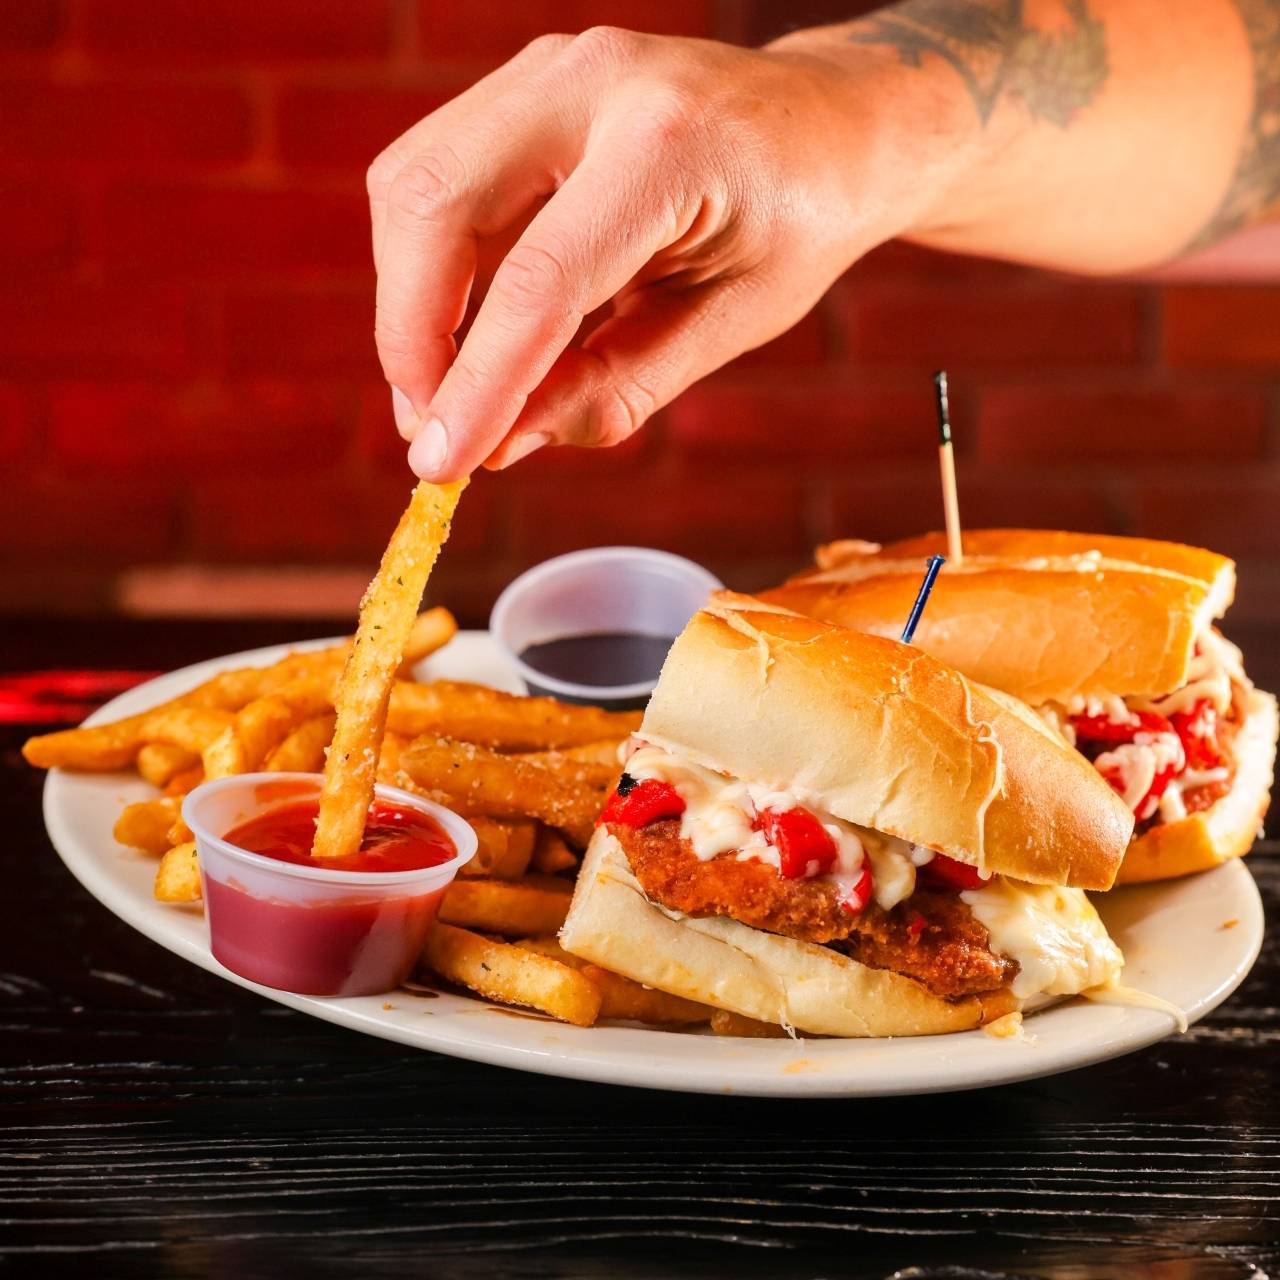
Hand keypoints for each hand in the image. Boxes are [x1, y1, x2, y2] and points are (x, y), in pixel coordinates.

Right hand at [367, 27, 934, 479]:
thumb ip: (613, 386)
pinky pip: (435, 173)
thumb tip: (500, 443)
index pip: (540, 282)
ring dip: (409, 301)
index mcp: (669, 145)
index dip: (478, 385)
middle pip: (433, 203)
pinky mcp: (523, 83)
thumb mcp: (726, 324)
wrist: (829, 123)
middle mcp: (593, 80)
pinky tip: (463, 330)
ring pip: (412, 182)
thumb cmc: (795, 226)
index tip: (442, 465)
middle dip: (410, 334)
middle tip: (432, 430)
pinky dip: (429, 264)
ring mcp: (549, 67)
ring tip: (446, 391)